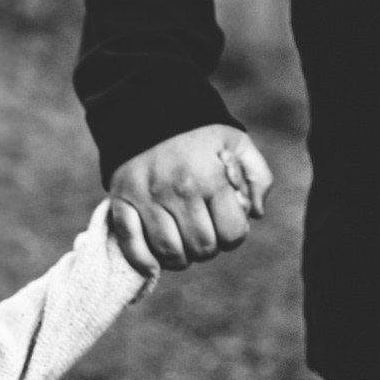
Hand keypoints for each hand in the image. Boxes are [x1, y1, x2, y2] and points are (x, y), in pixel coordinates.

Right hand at [105, 124, 272, 276]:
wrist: (150, 114)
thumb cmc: (201, 137)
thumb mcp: (238, 145)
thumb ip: (257, 178)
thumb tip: (255, 213)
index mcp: (212, 179)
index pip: (232, 235)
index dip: (233, 236)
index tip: (225, 225)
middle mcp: (179, 190)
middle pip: (201, 248)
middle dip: (207, 248)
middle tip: (203, 234)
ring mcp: (147, 197)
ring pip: (168, 252)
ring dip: (179, 258)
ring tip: (182, 246)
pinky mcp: (121, 201)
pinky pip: (130, 243)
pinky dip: (143, 261)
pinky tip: (153, 266)